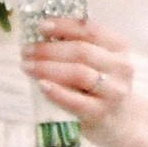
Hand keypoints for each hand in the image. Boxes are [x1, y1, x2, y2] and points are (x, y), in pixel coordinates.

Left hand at [22, 18, 137, 145]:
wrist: (120, 120)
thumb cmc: (101, 85)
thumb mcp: (98, 61)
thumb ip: (77, 47)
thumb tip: (41, 33)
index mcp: (118, 47)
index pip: (90, 30)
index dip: (64, 26)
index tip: (41, 26)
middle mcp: (120, 66)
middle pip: (82, 51)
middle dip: (49, 49)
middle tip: (26, 50)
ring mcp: (113, 91)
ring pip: (79, 73)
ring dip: (48, 68)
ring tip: (27, 66)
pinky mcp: (101, 113)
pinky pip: (76, 100)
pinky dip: (56, 91)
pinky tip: (41, 85)